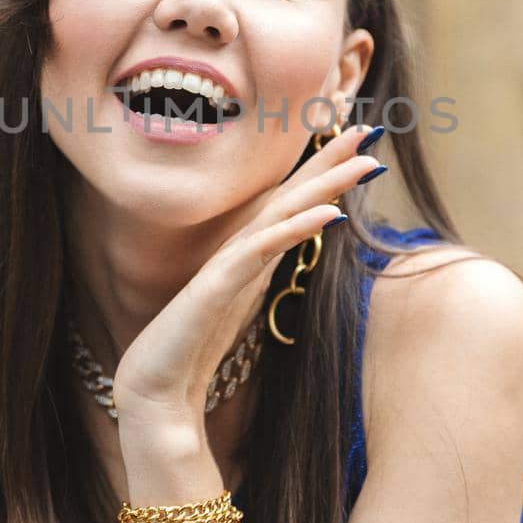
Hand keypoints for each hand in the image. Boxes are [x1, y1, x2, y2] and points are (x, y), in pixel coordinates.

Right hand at [109, 123, 382, 432]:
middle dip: (327, 162)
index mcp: (247, 258)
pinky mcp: (217, 286)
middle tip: (366, 129)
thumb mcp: (237, 309)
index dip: (322, 176)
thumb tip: (286, 258)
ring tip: (361, 159)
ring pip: (280, 212)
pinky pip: (263, 250)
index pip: (289, 206)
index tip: (359, 151)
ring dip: (322, 183)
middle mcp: (238, 253)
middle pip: (288, 196)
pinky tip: (329, 212)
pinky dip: (296, 227)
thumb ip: (257, 280)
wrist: (156, 393)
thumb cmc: (191, 353)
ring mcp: (227, 266)